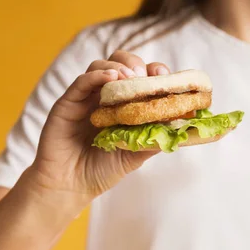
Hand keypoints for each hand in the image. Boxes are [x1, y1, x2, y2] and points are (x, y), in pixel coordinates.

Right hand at [29, 50, 170, 201]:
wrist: (70, 187)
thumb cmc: (102, 169)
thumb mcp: (134, 155)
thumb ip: (153, 140)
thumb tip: (181, 128)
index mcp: (124, 104)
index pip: (140, 77)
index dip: (153, 71)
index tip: (164, 75)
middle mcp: (105, 96)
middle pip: (121, 63)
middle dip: (136, 63)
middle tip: (144, 75)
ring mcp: (86, 98)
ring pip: (101, 66)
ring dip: (118, 67)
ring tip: (129, 77)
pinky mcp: (67, 103)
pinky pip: (81, 81)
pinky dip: (97, 75)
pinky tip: (110, 78)